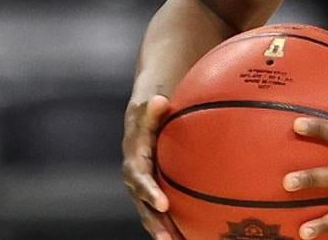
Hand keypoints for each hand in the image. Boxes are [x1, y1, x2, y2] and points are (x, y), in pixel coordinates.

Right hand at [122, 94, 184, 239]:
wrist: (145, 119)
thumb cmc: (151, 112)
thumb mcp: (149, 106)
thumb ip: (153, 108)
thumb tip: (159, 101)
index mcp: (134, 160)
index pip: (140, 178)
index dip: (149, 192)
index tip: (163, 203)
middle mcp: (137, 179)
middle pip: (143, 205)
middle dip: (155, 223)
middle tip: (168, 238)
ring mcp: (145, 189)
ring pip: (152, 214)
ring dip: (164, 230)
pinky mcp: (156, 192)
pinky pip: (163, 212)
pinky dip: (175, 225)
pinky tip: (192, 237)